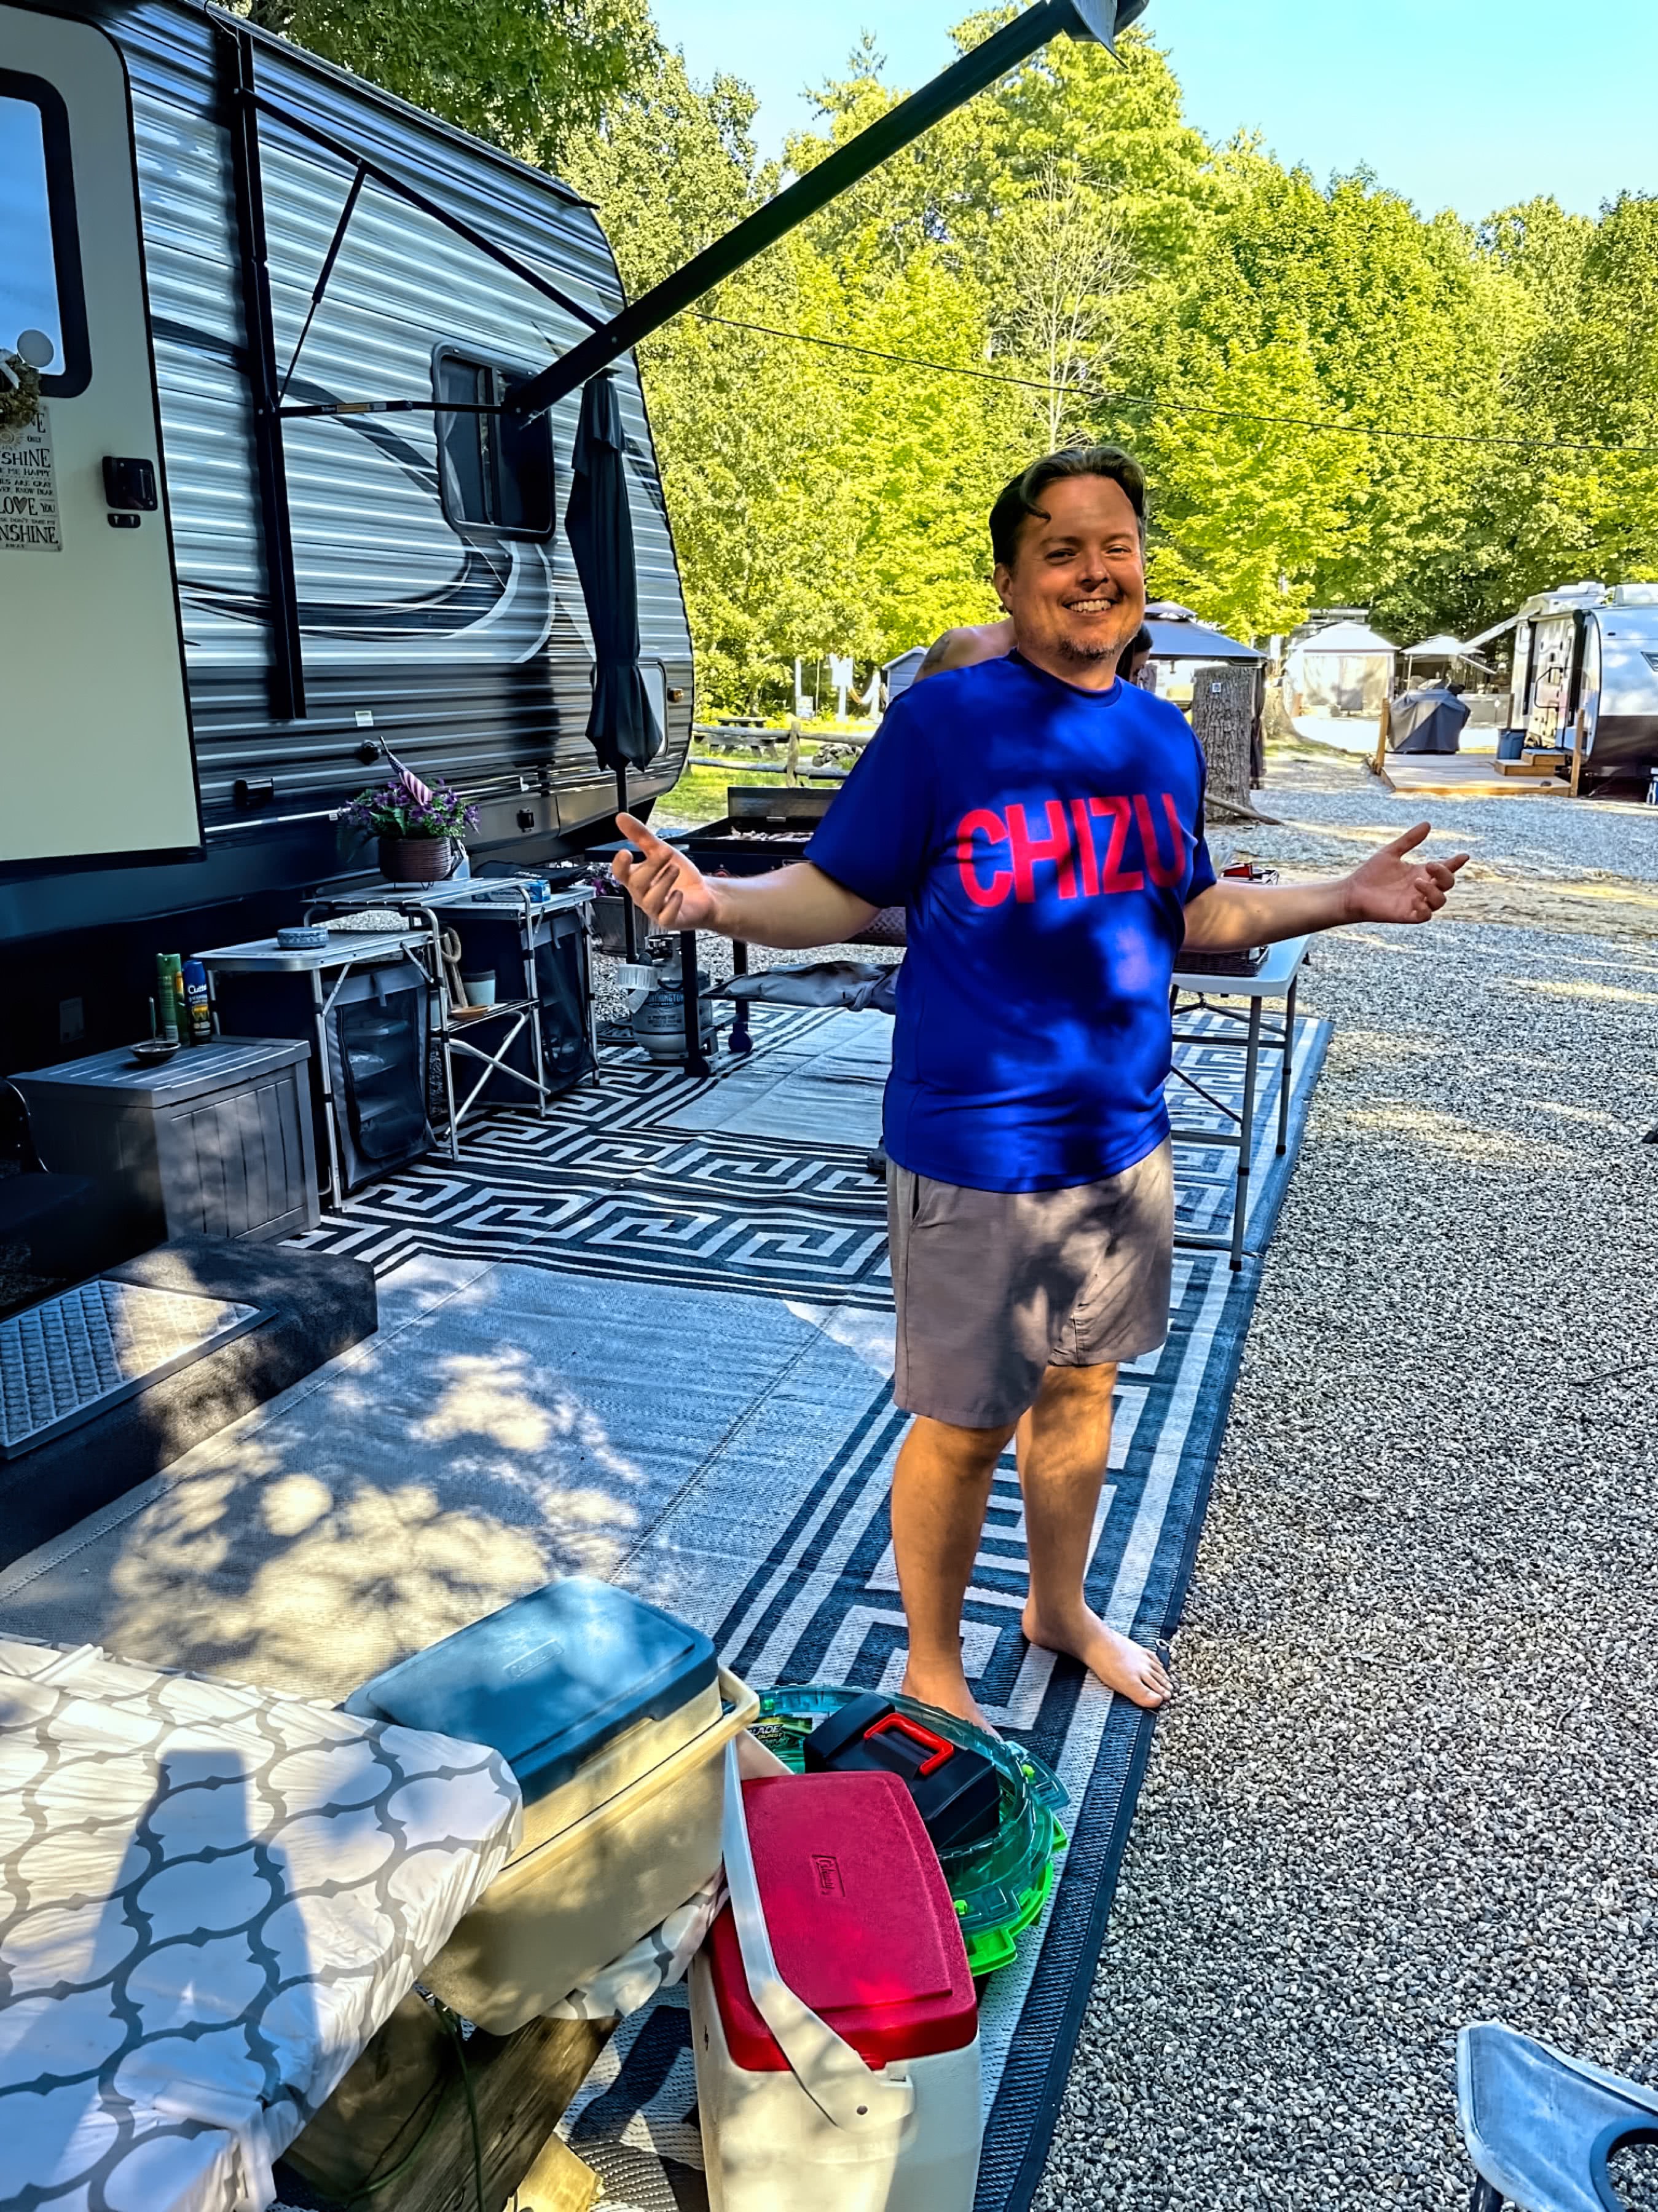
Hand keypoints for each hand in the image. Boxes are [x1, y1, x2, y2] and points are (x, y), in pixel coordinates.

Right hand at [611, 812, 722, 932]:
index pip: (620, 873)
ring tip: (675, 869)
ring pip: (650, 899)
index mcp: (637, 878)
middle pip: (637, 883)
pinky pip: (665, 916)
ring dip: (663, 881)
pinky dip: (671, 904)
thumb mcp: (660, 851)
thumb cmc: (681, 877)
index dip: (620, 864)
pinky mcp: (669, 920)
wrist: (704, 896)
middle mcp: (642, 895)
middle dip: (651, 865)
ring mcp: (655, 909)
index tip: (625, 852)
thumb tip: (621, 818)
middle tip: (666, 852)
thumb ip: (641, 836)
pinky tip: (678, 894)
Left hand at [1341, 821, 1468, 924]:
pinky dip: (1424, 909)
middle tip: (1430, 865)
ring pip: (1440, 901)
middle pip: (1448, 883)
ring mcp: (1416, 903)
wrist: (1352, 892)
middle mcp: (1422, 888)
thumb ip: (1409, 840)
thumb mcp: (1390, 853)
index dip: (1456, 863)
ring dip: (1434, 891)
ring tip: (1417, 881)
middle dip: (1445, 874)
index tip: (1463, 856)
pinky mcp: (1407, 915)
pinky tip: (1415, 900)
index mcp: (1421, 873)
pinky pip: (1425, 916)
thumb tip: (1427, 824)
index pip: (1445, 868)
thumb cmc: (1370, 874)